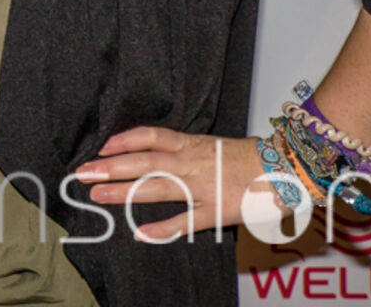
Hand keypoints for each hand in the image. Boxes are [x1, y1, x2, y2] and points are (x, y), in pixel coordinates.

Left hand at [72, 127, 264, 241]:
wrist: (288, 168)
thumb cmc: (249, 158)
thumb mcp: (211, 145)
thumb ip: (183, 150)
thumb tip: (152, 152)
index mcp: (192, 144)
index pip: (151, 136)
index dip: (124, 140)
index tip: (101, 147)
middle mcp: (193, 162)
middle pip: (145, 161)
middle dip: (111, 166)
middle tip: (82, 172)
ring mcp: (204, 187)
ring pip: (158, 187)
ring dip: (126, 191)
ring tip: (98, 195)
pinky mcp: (218, 211)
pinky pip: (186, 221)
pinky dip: (163, 228)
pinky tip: (140, 234)